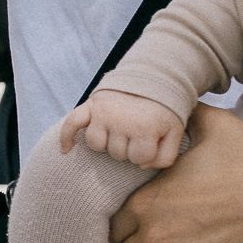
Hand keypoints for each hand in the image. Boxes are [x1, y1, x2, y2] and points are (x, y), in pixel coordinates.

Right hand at [62, 91, 185, 167]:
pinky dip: (66, 137)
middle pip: (116, 154)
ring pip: (96, 144)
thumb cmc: (164, 110)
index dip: (145, 154)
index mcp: (145, 128)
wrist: (154, 77)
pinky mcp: (92, 105)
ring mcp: (104, 112)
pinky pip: (72, 123)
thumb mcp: (175, 133)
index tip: (152, 141)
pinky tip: (66, 150)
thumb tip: (140, 165)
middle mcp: (122, 121)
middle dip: (127, 148)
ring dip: (106, 142)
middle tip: (136, 132)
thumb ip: (165, 157)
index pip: (139, 159)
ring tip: (118, 132)